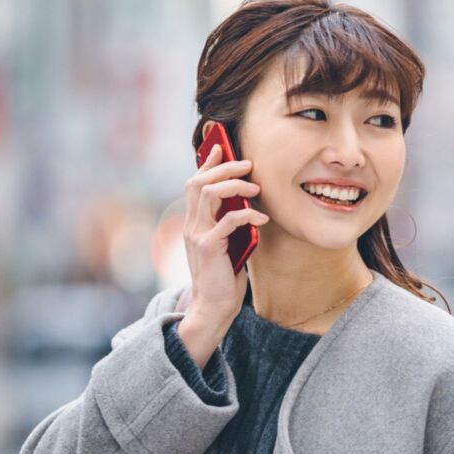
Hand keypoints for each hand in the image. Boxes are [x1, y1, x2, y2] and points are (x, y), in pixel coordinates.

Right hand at [183, 142, 269, 326]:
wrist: (214, 307)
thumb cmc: (224, 275)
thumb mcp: (227, 243)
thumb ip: (230, 222)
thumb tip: (247, 201)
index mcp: (194, 222)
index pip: (195, 183)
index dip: (207, 163)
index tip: (221, 147)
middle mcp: (192, 225)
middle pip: (200, 182)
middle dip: (224, 168)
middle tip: (247, 164)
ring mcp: (197, 235)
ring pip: (209, 194)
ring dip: (234, 186)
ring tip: (255, 189)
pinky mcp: (208, 247)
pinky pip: (228, 220)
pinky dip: (248, 215)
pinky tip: (262, 218)